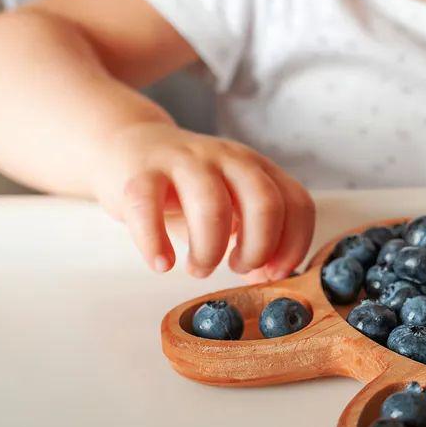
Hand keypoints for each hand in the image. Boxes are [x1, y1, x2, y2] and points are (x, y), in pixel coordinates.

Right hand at [94, 123, 314, 279]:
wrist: (127, 147)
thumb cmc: (186, 189)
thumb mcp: (230, 207)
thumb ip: (254, 239)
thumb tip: (269, 279)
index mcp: (257, 168)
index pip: (297, 203)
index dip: (293, 244)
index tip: (274, 272)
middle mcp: (228, 158)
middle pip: (264, 203)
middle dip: (258, 249)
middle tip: (236, 267)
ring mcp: (186, 161)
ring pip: (212, 205)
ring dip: (209, 250)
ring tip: (199, 267)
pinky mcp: (141, 171)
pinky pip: (148, 207)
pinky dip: (155, 243)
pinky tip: (161, 264)